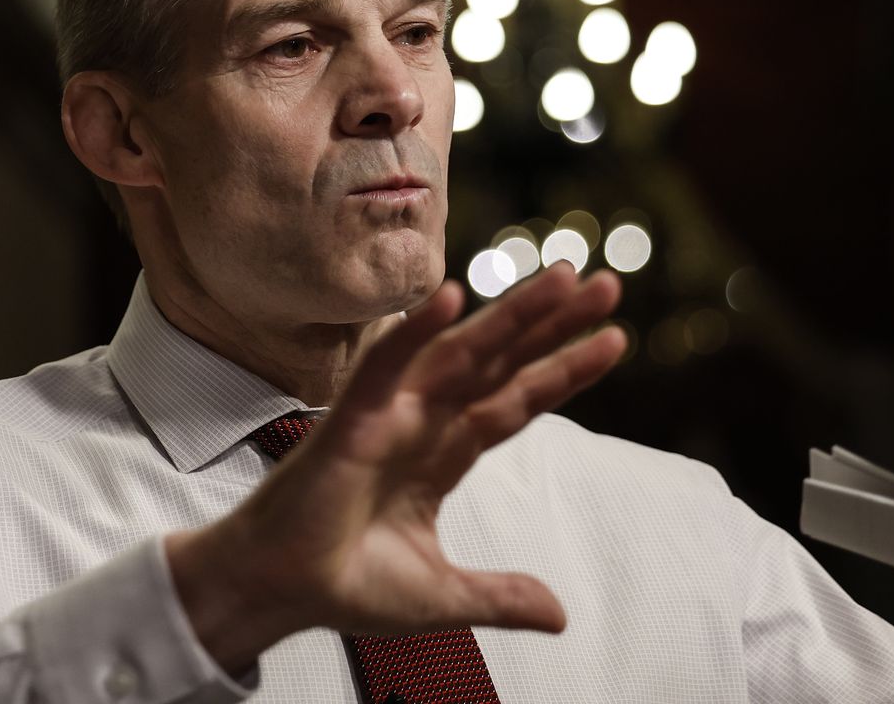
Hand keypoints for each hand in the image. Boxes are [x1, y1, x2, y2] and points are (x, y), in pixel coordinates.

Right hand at [166, 264, 624, 674]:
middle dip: (554, 324)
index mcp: (445, 453)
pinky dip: (415, 329)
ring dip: (511, 314)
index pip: (518, 401)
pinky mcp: (353, 418)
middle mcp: (425, 422)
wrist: (279, 592)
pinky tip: (451, 295)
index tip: (614, 338)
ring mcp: (391, 414)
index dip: (564, 370)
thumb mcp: (441, 596)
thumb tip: (560, 616)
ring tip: (562, 277)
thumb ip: (499, 597)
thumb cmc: (343, 583)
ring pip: (462, 352)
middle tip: (607, 283)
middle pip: (503, 362)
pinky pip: (386, 363)